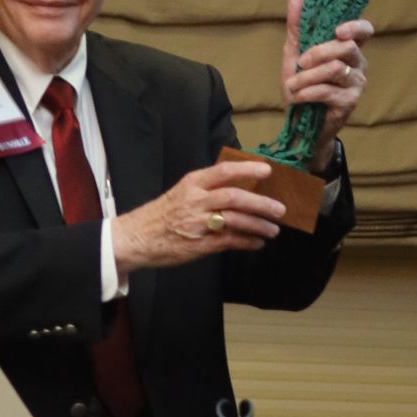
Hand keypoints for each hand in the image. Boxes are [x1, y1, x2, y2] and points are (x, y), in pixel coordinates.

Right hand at [112, 157, 285, 271]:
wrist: (137, 237)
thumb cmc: (162, 214)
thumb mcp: (182, 192)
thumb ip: (208, 189)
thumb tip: (241, 188)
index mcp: (192, 183)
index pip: (223, 172)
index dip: (247, 170)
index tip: (267, 171)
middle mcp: (195, 201)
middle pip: (234, 197)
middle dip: (260, 203)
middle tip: (280, 209)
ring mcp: (197, 224)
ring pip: (235, 220)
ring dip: (258, 225)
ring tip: (273, 230)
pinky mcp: (198, 245)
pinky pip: (229, 242)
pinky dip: (246, 242)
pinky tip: (258, 243)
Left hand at [282, 0, 370, 170]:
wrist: (301, 126)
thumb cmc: (302, 87)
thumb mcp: (295, 54)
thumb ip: (297, 26)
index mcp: (348, 48)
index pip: (365, 30)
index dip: (356, 27)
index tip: (338, 30)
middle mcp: (358, 64)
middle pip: (346, 47)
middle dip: (318, 52)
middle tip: (299, 63)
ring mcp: (356, 83)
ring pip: (334, 69)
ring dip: (307, 76)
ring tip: (291, 86)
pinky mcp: (350, 102)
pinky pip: (328, 90)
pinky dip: (307, 92)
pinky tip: (297, 97)